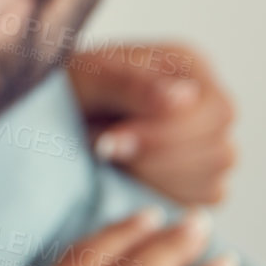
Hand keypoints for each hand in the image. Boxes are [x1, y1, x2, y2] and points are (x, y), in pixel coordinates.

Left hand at [69, 42, 236, 205]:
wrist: (44, 116)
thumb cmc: (66, 89)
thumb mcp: (87, 79)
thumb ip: (130, 85)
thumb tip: (183, 98)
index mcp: (189, 67)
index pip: (216, 111)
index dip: (169, 134)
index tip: (112, 141)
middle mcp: (205, 104)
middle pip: (221, 149)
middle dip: (158, 158)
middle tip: (103, 152)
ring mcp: (205, 142)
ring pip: (214, 178)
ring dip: (157, 178)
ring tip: (108, 161)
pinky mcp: (194, 177)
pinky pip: (203, 199)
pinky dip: (167, 196)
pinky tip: (126, 181)